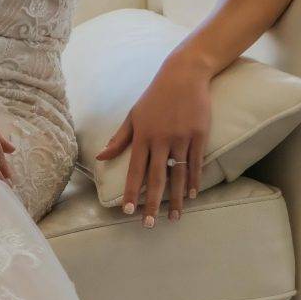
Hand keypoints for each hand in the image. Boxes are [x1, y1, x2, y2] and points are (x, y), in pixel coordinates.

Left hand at [95, 57, 213, 224]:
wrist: (184, 75)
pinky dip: (194, 181)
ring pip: (178, 174)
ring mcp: (182, 137)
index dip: (130, 192)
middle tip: (149, 224)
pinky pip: (196, 162)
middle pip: (156, 177)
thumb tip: (100, 157)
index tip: (126, 211)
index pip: (134, 170)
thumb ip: (119, 138)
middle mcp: (161, 139)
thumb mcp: (133, 115)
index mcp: (142, 136)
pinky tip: (191, 196)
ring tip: (174, 217)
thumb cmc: (155, 96)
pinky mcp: (199, 134)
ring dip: (175, 198)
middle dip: (152, 203)